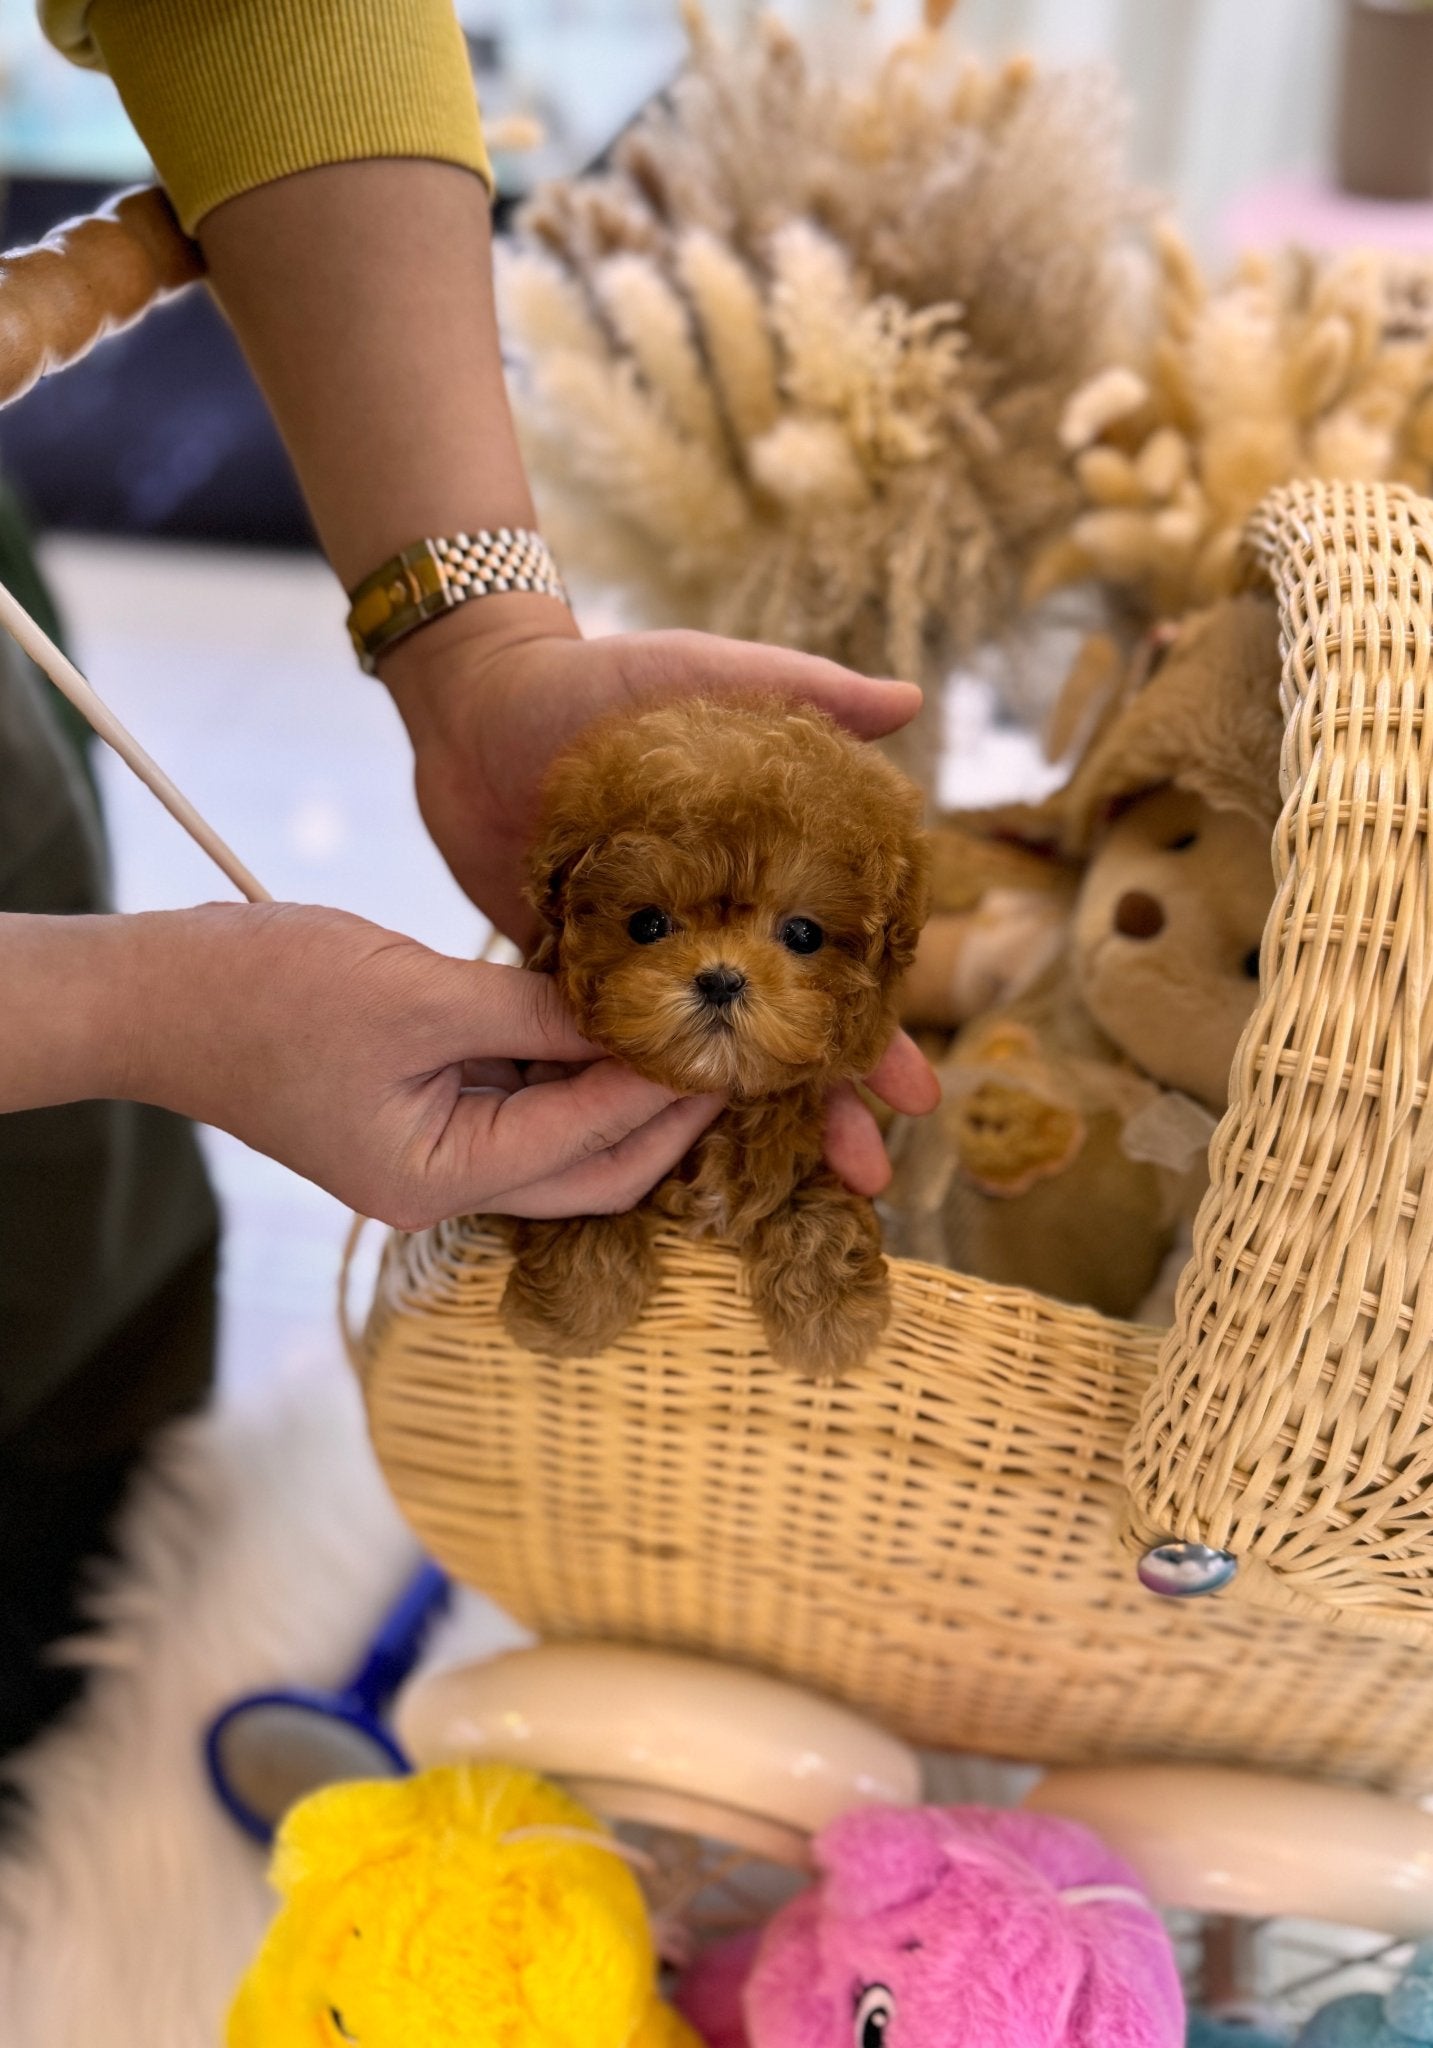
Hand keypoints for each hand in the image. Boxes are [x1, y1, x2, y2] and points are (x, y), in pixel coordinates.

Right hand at [111, 903, 721, 1229]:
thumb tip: (633, 1009)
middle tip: (733, 1049)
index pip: (590, 1141)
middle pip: (592, 1166)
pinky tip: (606, 1007)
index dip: (666, 1089)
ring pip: (562, 1133)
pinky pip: (520, 1097)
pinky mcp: (424, 1111)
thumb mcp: (417, 992)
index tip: (729, 1038)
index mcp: (440, 1178)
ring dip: (618, 1082)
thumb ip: (534, 1010)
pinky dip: (564, 1058)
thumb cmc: (266, 994)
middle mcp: (445, 1185)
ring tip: (685, 1020)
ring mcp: (433, 1152)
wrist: (156, 995)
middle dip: (664, 1112)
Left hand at [383, 600, 934, 1192]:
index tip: (919, 1094)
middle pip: (781, 1037)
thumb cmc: (598, 683)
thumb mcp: (703, 677)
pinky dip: (636, 1105)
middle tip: (868, 1173)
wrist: (476, 705)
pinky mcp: (573, 978)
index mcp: (764, 877)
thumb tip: (913, 703)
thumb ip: (802, 690)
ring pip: (704, 1063)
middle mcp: (713, 932)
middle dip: (827, 1107)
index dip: (881, 1032)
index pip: (838, 971)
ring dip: (742, 1126)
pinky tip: (662, 1160)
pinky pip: (612, 1055)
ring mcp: (645, 965)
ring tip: (783, 1188)